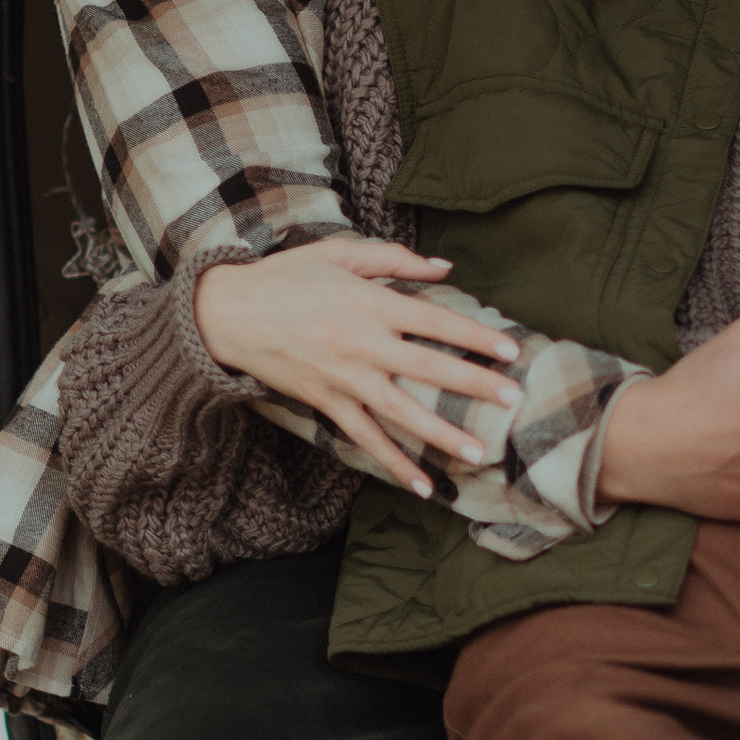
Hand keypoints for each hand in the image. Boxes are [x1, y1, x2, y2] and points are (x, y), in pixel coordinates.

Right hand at [193, 238, 520, 496]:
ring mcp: (344, 379)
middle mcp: (361, 344)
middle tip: (512, 400)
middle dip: (472, 385)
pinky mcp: (326, 404)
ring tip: (476, 454)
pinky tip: (422, 486)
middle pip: (427, 367)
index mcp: (369, 303)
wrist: (226, 314)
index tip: (511, 350)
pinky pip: (365, 439)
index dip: (475, 336)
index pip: (435, 321)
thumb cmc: (286, 276)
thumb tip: (446, 267)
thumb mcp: (339, 253)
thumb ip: (395, 260)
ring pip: (400, 412)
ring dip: (440, 435)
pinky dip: (393, 463)